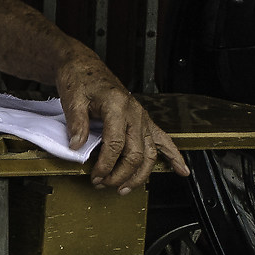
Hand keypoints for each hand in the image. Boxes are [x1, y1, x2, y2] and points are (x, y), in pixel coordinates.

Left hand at [57, 54, 189, 192]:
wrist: (85, 66)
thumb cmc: (80, 79)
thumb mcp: (73, 99)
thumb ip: (77, 123)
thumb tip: (77, 146)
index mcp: (117, 105)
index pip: (115, 144)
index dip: (105, 164)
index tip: (95, 175)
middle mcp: (134, 112)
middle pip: (135, 153)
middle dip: (120, 174)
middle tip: (103, 184)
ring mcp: (142, 117)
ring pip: (149, 152)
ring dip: (139, 175)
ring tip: (125, 188)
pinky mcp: (143, 120)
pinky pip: (162, 140)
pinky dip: (173, 156)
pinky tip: (181, 170)